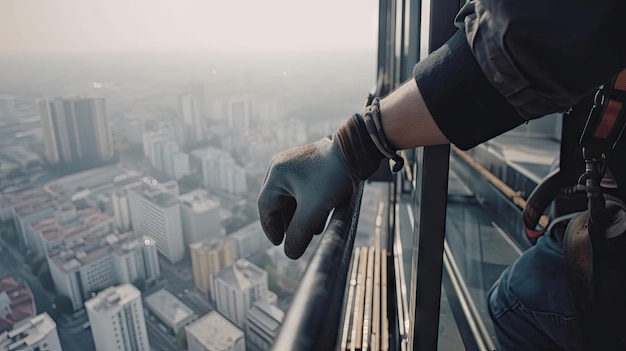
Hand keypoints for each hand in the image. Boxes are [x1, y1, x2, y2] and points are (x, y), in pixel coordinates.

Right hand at [257, 136, 357, 258]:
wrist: (356, 152)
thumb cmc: (332, 178)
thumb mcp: (313, 210)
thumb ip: (299, 233)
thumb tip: (290, 253)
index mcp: (276, 174)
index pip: (266, 207)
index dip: (271, 228)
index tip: (280, 244)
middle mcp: (282, 167)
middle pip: (278, 202)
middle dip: (288, 223)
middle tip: (296, 239)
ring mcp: (295, 164)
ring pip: (292, 197)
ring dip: (300, 216)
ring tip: (312, 230)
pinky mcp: (310, 165)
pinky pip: (302, 189)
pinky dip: (308, 205)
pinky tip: (320, 216)